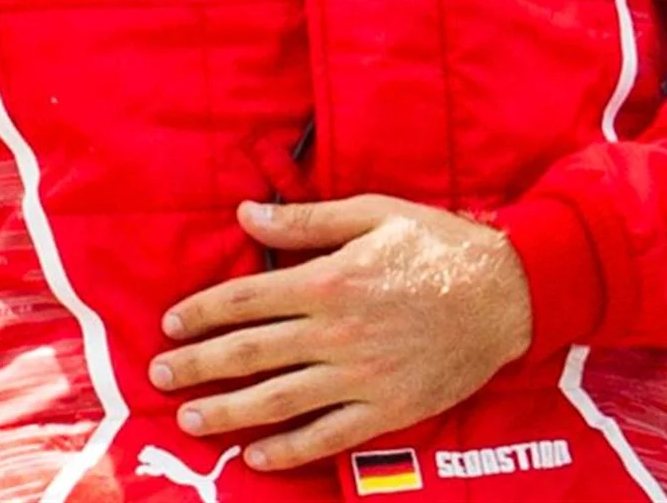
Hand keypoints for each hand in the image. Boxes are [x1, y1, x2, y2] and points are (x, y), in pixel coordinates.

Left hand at [151, 196, 531, 473]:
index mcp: (327, 280)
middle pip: (249, 353)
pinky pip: (328, 436)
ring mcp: (360, 376)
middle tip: (159, 377)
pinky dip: (289, 450)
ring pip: (278, 400)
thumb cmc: (438, 245)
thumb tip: (247, 212)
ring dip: (228, 412)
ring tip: (192, 420)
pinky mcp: (387, 409)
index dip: (202, 312)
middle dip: (198, 366)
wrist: (507, 294)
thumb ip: (307, 219)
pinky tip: (258, 455)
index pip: (245, 299)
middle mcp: (335, 332)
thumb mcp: (373, 213)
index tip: (171, 325)